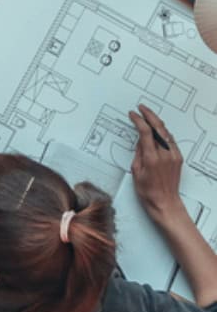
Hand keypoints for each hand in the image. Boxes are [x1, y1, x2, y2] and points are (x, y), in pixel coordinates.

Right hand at [130, 104, 184, 220]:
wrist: (166, 203)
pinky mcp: (178, 159)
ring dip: (157, 122)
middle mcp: (165, 155)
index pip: (145, 132)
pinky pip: (171, 141)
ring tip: (149, 117)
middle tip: (142, 108)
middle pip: (158, 127)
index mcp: (152, 158)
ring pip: (166, 132)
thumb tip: (140, 140)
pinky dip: (164, 133)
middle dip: (149, 115)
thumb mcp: (136, 171)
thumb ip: (138, 153)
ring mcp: (173, 156)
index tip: (132, 114)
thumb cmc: (148, 192)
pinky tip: (159, 131)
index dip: (138, 120)